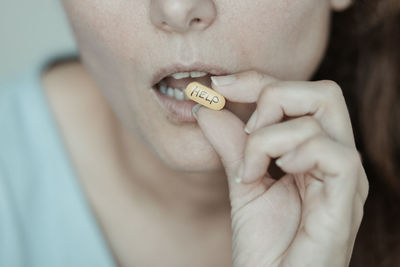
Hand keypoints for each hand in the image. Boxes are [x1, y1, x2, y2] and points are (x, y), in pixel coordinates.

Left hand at [194, 70, 368, 266]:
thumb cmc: (265, 244)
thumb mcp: (243, 183)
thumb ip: (231, 145)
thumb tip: (206, 108)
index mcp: (315, 153)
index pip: (299, 94)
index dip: (258, 81)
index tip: (218, 85)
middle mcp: (336, 158)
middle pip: (323, 92)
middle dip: (273, 97)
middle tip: (246, 131)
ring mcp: (346, 178)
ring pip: (321, 115)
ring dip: (269, 136)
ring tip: (251, 170)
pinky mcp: (349, 199)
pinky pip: (332, 152)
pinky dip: (291, 153)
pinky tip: (274, 175)